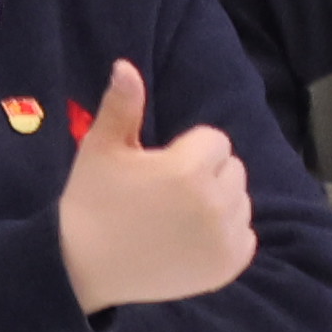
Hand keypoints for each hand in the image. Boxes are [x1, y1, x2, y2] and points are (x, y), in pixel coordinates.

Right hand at [52, 57, 261, 313]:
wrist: (86, 265)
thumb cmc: (92, 200)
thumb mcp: (101, 148)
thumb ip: (122, 106)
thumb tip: (126, 65)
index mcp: (188, 169)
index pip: (215, 140)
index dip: (185, 148)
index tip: (158, 165)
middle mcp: (215, 204)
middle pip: (232, 169)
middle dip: (207, 172)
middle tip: (167, 190)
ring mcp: (225, 238)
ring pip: (241, 202)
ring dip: (218, 201)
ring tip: (178, 214)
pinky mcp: (228, 265)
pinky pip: (246, 235)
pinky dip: (226, 234)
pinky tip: (191, 237)